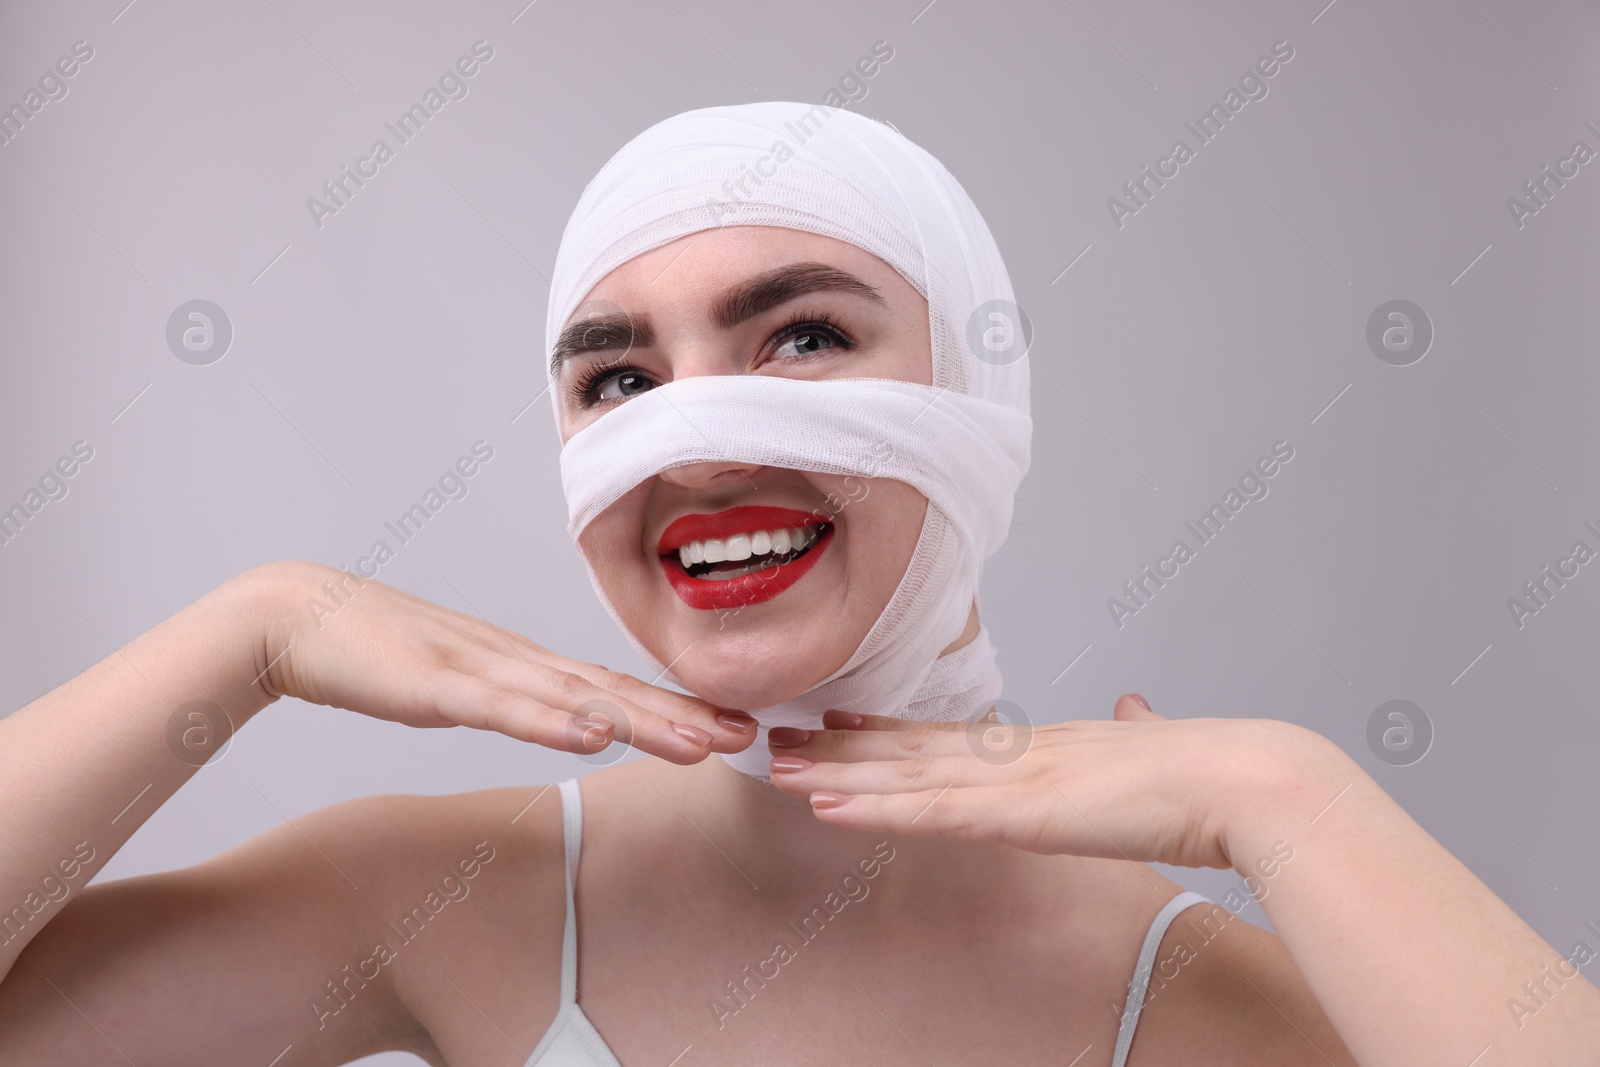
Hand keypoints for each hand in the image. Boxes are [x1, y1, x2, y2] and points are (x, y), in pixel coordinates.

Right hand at [251, 560, 756, 761]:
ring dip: (640, 720)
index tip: (733, 727)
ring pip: (573, 698)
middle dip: (682, 715)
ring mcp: (478, 669)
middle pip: (611, 691)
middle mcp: (513, 660)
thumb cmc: (374, 650)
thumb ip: (506, 700)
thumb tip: (558, 720)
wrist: (294, 615)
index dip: (674, 708)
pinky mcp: (435, 685)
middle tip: (751, 735)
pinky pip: (501, 708)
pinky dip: (551, 721)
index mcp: (520, 663)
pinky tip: (594, 735)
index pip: (611, 688)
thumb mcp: (456, 683)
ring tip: (702, 742)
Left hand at [765, 694, 1332, 868]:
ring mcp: (1016, 781)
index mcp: (1046, 744)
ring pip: (906, 780)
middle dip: (842, 752)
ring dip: (837, 778)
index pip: (950, 737)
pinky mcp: (1024, 815)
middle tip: (779, 740)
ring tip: (777, 769)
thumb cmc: (1213, 770)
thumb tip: (1136, 704)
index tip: (841, 721)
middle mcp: (1018, 754)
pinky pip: (931, 817)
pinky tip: (827, 810)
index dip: (890, 732)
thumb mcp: (1158, 744)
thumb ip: (1136, 728)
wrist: (1248, 777)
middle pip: (911, 751)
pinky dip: (875, 814)